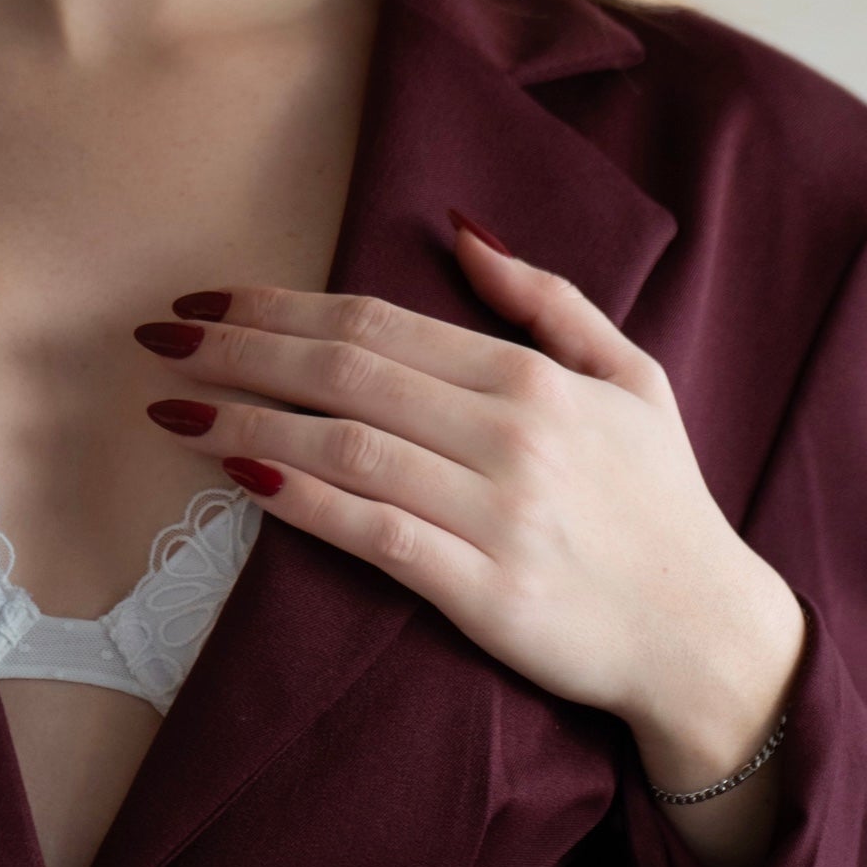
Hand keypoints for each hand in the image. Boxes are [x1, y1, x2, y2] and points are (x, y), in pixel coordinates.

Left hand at [134, 215, 797, 740]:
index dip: (280, 304)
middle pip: (345, 371)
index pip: (379, 321)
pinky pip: (372, 535)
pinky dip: (301, 500)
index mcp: (536, 379)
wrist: (706, 637)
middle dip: (239, 349)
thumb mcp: (635, 380)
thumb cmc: (664, 508)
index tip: (208, 299)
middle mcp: (511, 437)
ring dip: (245, 420)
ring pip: (345, 447)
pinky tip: (240, 475)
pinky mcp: (484, 593)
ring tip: (172, 408)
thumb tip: (461, 229)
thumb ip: (550, 302)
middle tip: (160, 340)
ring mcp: (496, 516)